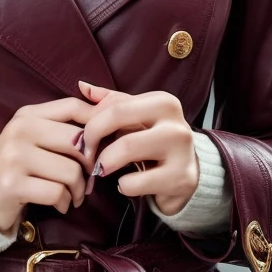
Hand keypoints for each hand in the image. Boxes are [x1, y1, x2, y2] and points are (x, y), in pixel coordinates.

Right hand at [0, 97, 97, 232]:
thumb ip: (64, 123)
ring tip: (73, 194)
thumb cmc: (17, 163)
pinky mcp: (13, 185)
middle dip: (90, 164)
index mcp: (27, 114)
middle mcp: (20, 131)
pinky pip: (57, 193)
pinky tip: (59, 204)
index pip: (73, 107)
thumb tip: (107, 108)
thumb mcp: (34, 135)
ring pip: (71, 171)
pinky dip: (64, 203)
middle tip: (88, 178)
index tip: (104, 143)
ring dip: (79, 189)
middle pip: (78, 141)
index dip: (97, 124)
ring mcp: (15, 157)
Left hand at [78, 81, 198, 215]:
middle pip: (118, 117)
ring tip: (102, 169)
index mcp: (163, 102)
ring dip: (105, 163)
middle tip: (86, 154)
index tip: (81, 137)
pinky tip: (126, 185)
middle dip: (93, 137)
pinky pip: (136, 182)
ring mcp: (181, 150)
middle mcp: (175, 121)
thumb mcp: (137, 118)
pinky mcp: (180, 179)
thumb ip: (110, 101)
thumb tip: (82, 86)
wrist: (189, 174)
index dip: (91, 121)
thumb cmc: (155, 141)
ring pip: (127, 148)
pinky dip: (123, 186)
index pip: (114, 104)